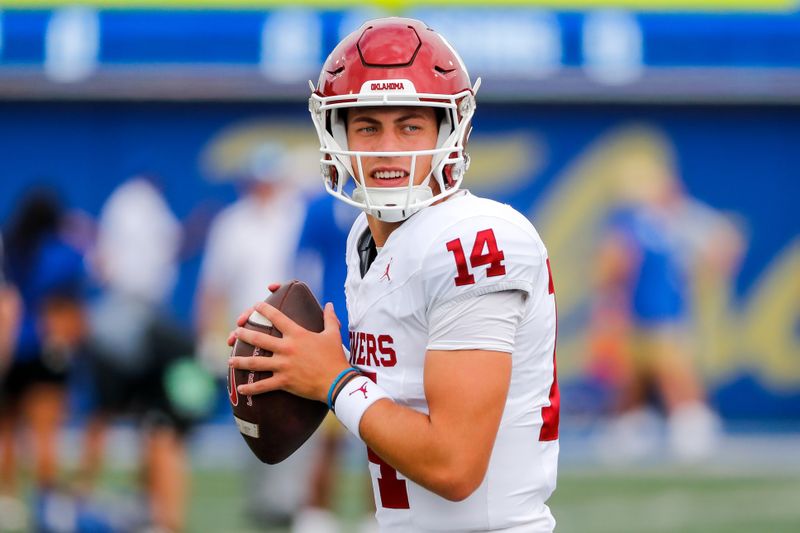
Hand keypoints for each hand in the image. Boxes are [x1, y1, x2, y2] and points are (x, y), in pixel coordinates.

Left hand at [228, 301, 349, 402]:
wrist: (336, 381)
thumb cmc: (335, 357)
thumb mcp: (333, 334)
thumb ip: (329, 318)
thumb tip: (330, 304)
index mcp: (297, 335)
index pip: (277, 318)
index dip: (264, 310)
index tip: (255, 306)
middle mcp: (287, 348)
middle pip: (259, 339)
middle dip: (244, 334)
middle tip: (235, 333)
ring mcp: (283, 366)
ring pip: (256, 363)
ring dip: (240, 361)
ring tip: (230, 360)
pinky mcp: (283, 382)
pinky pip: (263, 385)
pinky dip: (250, 388)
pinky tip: (240, 387)